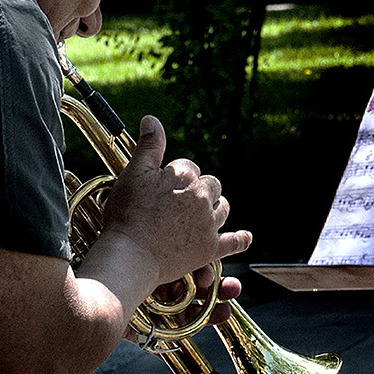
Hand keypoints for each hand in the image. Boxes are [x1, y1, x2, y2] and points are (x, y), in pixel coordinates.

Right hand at [103, 115, 251, 284]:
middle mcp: (203, 199)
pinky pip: (234, 242)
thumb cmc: (128, 214)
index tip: (165, 185)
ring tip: (205, 212)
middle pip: (211, 186)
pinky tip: (246, 237)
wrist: (131, 254)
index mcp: (186, 178)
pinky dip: (241, 239)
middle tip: (182, 200)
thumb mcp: (134, 173)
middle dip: (199, 189)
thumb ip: (149, 146)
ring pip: (223, 208)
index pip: (189, 168)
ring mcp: (209, 224)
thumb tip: (152, 119)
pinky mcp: (210, 249)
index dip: (176, 175)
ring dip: (216, 207)